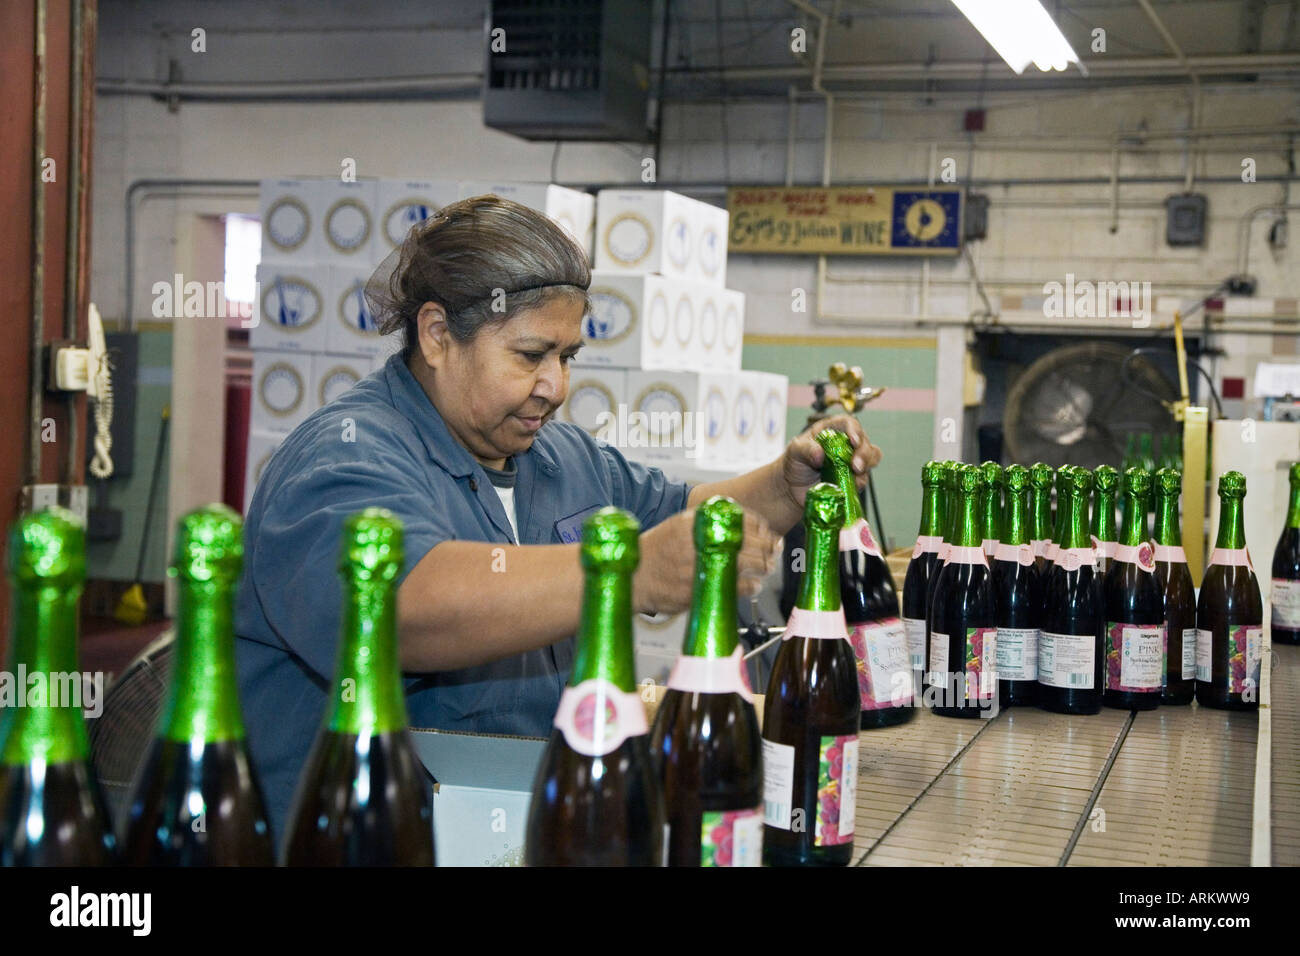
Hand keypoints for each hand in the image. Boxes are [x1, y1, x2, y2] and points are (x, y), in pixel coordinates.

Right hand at [634, 508, 780, 615]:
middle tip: (774, 551)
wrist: (634, 577)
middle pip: (750, 540)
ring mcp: (703, 564)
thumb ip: (706, 519)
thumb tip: (740, 520)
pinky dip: (752, 586)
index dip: (761, 526)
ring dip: (764, 566)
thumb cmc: (657, 551)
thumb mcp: (679, 524)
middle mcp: (700, 540)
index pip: (741, 518)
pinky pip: (739, 586)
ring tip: (766, 568)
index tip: (769, 533)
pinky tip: (753, 585)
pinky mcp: (703, 588)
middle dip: (769, 547)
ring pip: (750, 563)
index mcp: (696, 521)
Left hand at [780, 414, 882, 512]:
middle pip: (864, 442)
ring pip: (871, 458)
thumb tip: (819, 454)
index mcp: (833, 430)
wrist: (793, 487)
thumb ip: (805, 449)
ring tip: (856, 474)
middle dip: (864, 453)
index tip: (853, 441)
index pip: (849, 424)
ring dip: (866, 465)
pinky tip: (851, 485)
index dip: (855, 430)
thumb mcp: (794, 451)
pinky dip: (860, 482)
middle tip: (856, 465)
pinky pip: (863, 479)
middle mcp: (846, 444)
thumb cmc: (795, 462)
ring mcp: (851, 461)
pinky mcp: (853, 478)